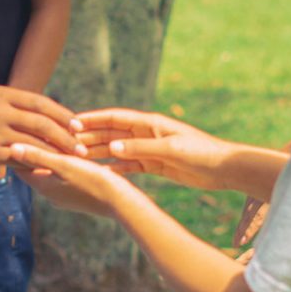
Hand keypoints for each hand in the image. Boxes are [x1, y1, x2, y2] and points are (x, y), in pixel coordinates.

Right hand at [0, 86, 86, 166]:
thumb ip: (14, 105)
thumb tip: (43, 114)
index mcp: (2, 94)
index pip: (41, 103)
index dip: (63, 115)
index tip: (79, 126)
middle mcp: (0, 111)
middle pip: (42, 123)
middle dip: (66, 137)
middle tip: (82, 149)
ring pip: (34, 143)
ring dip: (56, 153)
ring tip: (70, 162)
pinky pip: (20, 159)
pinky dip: (36, 165)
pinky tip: (47, 170)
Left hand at [9, 143, 139, 217]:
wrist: (121, 203)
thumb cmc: (93, 182)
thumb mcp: (64, 165)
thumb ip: (38, 156)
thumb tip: (10, 148)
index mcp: (42, 186)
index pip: (19, 166)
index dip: (18, 147)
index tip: (18, 130)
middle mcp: (49, 194)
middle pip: (33, 168)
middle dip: (34, 149)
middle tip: (33, 129)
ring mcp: (63, 196)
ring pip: (49, 171)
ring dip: (50, 155)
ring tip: (53, 136)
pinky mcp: (76, 195)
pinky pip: (62, 175)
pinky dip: (62, 163)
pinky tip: (71, 151)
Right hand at [75, 108, 230, 190]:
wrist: (224, 168)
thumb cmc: (201, 152)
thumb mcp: (169, 150)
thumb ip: (140, 148)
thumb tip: (112, 148)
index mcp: (149, 123)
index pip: (114, 118)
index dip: (92, 119)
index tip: (71, 123)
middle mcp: (146, 134)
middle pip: (111, 134)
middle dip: (89, 137)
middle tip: (66, 143)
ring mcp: (149, 149)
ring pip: (116, 150)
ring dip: (98, 153)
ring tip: (77, 157)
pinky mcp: (154, 165)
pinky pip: (128, 165)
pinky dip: (114, 168)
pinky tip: (100, 173)